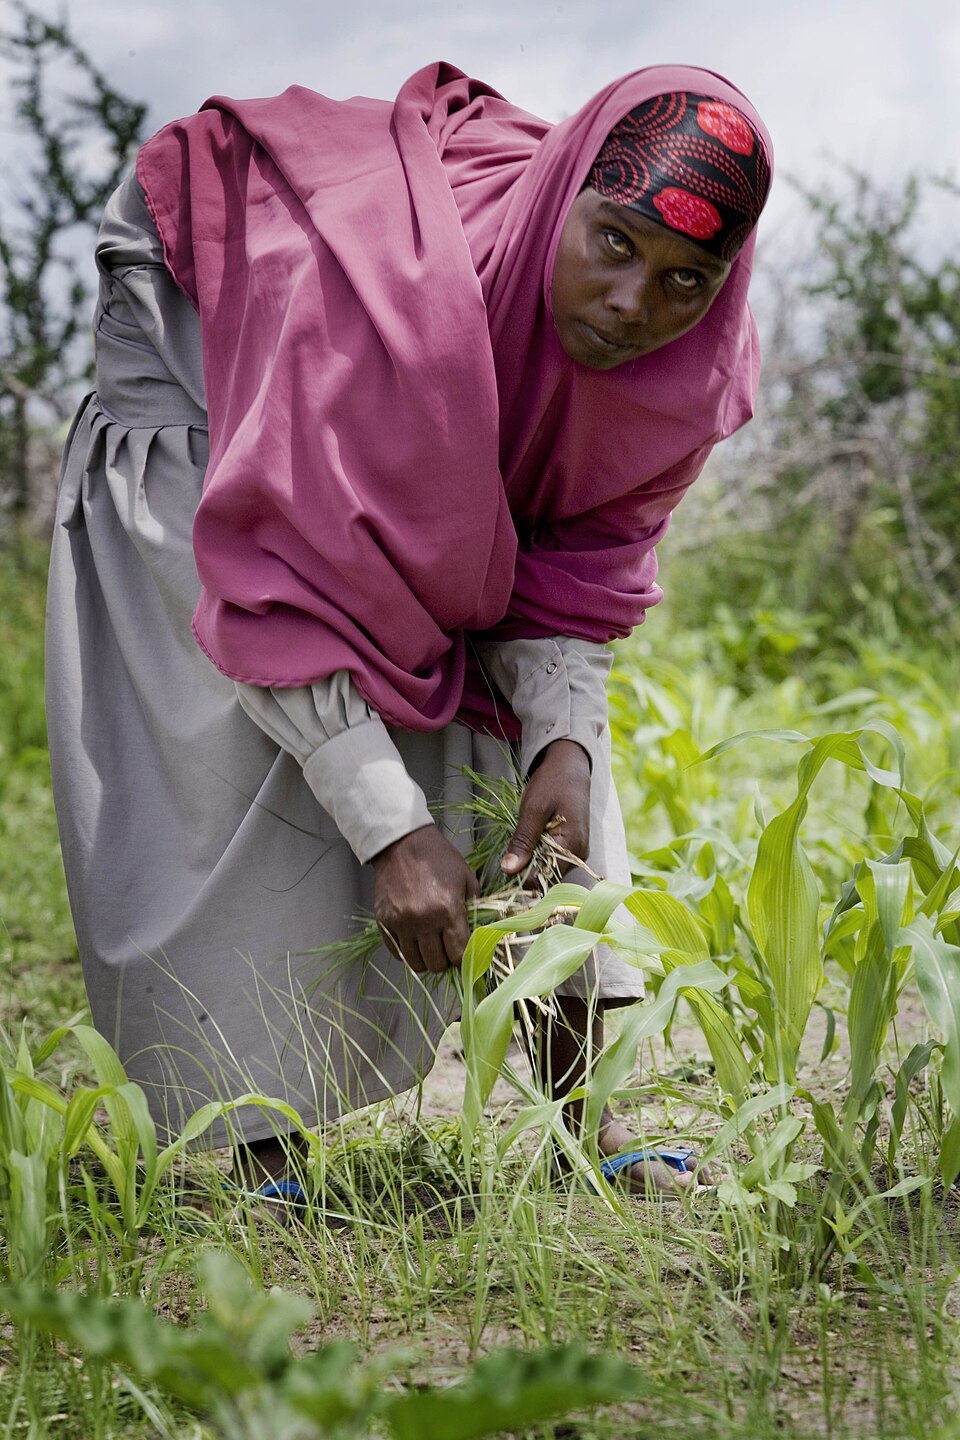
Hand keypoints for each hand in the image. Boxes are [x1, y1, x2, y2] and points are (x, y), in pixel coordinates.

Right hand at [371, 825, 479, 973]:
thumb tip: (479, 933)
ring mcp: (401, 923)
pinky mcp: (384, 922)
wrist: (402, 844)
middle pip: (436, 963)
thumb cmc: (438, 858)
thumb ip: (475, 907)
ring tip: (430, 947)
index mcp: (447, 910)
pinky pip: (397, 952)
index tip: (464, 953)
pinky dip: (407, 952)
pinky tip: (414, 941)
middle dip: (445, 960)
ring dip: (426, 959)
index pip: (458, 954)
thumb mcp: (467, 878)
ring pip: (415, 963)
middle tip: (447, 949)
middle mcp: (423, 921)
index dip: (464, 958)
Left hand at [501, 739, 590, 875]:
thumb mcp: (533, 809)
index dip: (522, 874)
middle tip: (509, 852)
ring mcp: (578, 851)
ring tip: (521, 843)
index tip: (504, 865)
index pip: (544, 877)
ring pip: (549, 869)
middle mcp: (579, 854)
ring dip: (531, 861)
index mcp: (572, 844)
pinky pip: (553, 860)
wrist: (570, 767)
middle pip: (547, 876)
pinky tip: (530, 841)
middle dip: (526, 868)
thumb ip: (523, 841)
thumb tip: (508, 870)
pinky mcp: (574, 847)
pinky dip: (539, 854)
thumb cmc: (553, 783)